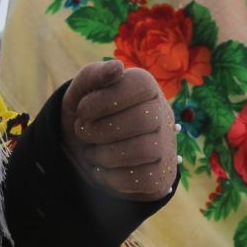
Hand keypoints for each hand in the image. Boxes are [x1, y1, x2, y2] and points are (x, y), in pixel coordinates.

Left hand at [61, 60, 177, 201]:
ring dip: (105, 155)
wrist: (88, 154)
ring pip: (142, 150)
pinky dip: (112, 177)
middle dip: (100, 131)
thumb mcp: (81, 94)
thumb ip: (93, 76)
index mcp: (145, 86)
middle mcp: (162, 113)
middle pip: (141, 120)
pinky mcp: (162, 174)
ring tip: (93, 152)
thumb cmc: (89, 117)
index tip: (82, 111)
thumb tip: (117, 67)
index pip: (137, 86)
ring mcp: (166, 145)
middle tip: (84, 133)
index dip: (102, 101)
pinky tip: (104, 169)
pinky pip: (142, 178)